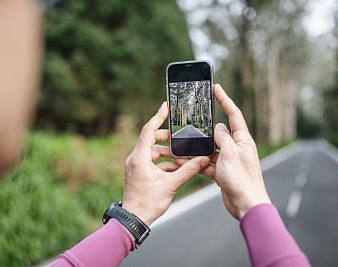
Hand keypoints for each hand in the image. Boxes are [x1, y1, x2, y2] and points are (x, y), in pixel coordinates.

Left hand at [122, 102, 210, 225]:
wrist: (134, 219)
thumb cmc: (147, 203)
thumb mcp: (171, 185)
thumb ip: (188, 171)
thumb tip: (203, 160)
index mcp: (139, 157)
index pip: (148, 130)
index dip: (158, 116)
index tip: (165, 106)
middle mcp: (135, 159)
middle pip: (152, 140)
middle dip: (168, 140)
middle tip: (182, 140)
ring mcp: (136, 166)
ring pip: (154, 152)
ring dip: (169, 154)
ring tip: (184, 159)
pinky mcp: (139, 173)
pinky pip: (153, 162)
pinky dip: (165, 163)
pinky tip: (178, 168)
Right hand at [202, 84, 270, 220]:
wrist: (245, 204)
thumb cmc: (242, 179)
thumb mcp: (229, 152)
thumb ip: (222, 137)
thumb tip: (219, 127)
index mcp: (243, 140)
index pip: (233, 114)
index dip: (225, 100)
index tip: (217, 88)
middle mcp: (237, 148)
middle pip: (219, 133)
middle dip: (206, 131)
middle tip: (195, 124)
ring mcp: (230, 160)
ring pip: (211, 150)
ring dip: (200, 151)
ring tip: (187, 149)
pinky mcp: (223, 172)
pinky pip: (208, 163)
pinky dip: (200, 164)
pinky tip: (190, 165)